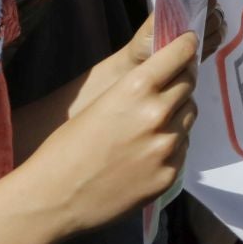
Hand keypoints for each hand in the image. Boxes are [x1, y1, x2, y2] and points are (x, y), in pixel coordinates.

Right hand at [26, 30, 198, 238]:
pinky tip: (148, 152)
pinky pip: (183, 148)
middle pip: (188, 83)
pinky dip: (172, 145)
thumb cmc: (66, 147)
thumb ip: (138, 87)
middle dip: (180, 81)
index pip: (180, 54)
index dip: (185, 47)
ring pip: (188, 115)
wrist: (53, 199)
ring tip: (153, 124)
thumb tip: (165, 74)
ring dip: (178, 113)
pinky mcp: (169, 174)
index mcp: (136, 88)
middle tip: (168, 87)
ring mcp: (166, 146)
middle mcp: (158, 113)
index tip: (187, 44)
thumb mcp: (100, 102)